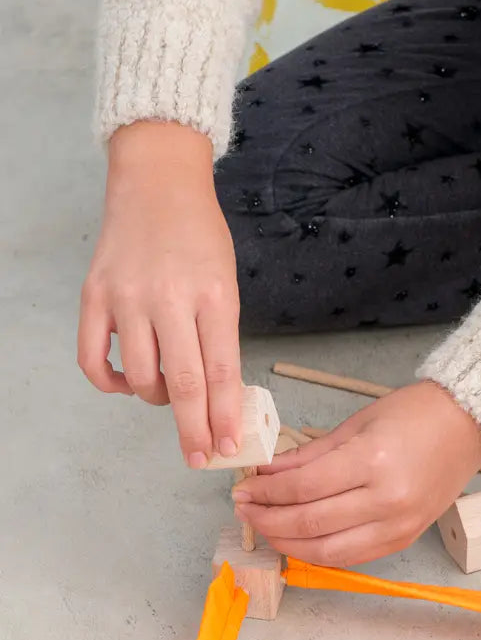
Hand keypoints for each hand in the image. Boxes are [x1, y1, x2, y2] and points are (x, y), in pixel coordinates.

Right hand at [78, 121, 242, 466]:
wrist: (157, 183)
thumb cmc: (200, 238)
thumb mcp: (226, 283)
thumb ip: (220, 335)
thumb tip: (217, 397)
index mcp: (213, 296)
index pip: (221, 371)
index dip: (224, 416)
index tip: (229, 446)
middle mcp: (169, 298)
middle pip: (182, 383)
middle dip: (194, 429)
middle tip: (200, 456)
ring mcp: (127, 297)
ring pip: (139, 377)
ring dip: (156, 400)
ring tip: (167, 395)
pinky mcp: (93, 296)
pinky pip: (93, 359)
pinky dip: (111, 383)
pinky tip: (128, 384)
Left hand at [231, 381, 480, 565]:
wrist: (469, 426)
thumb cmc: (416, 414)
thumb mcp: (356, 424)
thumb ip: (309, 455)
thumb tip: (266, 475)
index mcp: (372, 461)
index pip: (302, 488)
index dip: (264, 493)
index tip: (243, 489)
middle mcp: (386, 499)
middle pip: (309, 523)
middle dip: (267, 519)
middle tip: (245, 509)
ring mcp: (398, 524)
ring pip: (327, 551)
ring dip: (287, 544)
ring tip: (266, 528)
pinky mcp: (404, 538)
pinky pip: (352, 557)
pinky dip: (319, 553)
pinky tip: (299, 540)